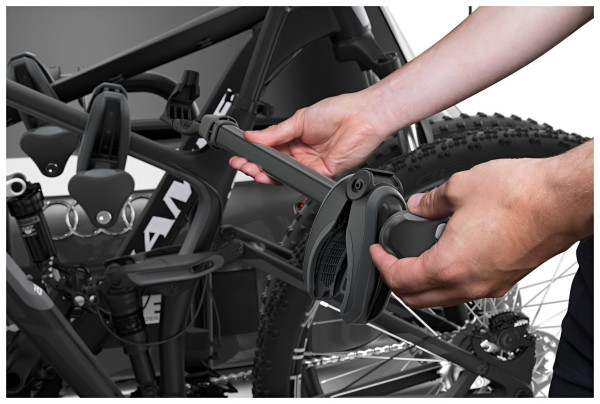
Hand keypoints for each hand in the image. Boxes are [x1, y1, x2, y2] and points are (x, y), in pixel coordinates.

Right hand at [229, 91, 392, 182]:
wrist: (361, 116)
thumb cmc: (338, 111)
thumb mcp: (300, 118)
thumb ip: (275, 132)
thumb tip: (253, 136)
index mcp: (294, 137)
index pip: (269, 149)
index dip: (254, 152)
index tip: (240, 151)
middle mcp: (301, 152)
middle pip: (274, 164)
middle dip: (255, 165)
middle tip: (242, 164)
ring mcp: (311, 164)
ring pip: (284, 174)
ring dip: (267, 174)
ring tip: (253, 170)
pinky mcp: (321, 172)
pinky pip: (301, 179)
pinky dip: (287, 178)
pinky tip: (275, 173)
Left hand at [370, 145, 592, 308]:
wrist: (562, 200)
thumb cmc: (521, 196)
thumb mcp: (459, 188)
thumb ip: (430, 201)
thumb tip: (418, 206)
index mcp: (449, 265)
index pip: (400, 279)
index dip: (380, 265)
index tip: (377, 252)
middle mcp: (468, 284)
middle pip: (417, 299)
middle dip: (396, 283)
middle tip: (389, 262)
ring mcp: (489, 286)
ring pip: (442, 300)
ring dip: (421, 285)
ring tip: (413, 259)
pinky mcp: (504, 281)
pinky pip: (465, 292)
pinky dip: (446, 282)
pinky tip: (447, 258)